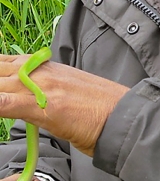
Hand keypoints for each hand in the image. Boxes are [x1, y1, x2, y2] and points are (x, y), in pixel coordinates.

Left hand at [0, 55, 128, 156]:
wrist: (126, 118)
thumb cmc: (102, 112)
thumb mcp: (70, 95)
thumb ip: (46, 93)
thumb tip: (30, 101)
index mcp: (46, 67)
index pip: (4, 62)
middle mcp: (41, 71)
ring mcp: (42, 86)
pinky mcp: (44, 106)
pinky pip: (5, 103)